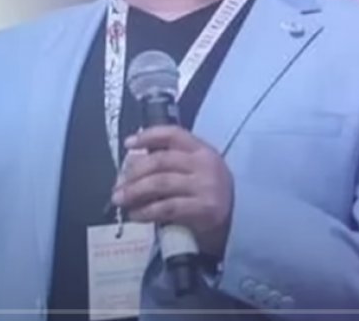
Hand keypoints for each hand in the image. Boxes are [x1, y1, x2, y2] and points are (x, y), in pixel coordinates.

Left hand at [111, 125, 233, 258]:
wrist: (241, 224)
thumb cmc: (209, 194)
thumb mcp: (196, 170)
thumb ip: (170, 162)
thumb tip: (131, 164)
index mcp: (201, 149)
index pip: (172, 133)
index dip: (147, 136)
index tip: (128, 144)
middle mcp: (204, 164)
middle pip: (160, 160)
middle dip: (133, 172)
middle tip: (118, 184)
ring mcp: (205, 186)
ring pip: (160, 183)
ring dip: (134, 191)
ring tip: (120, 199)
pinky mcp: (204, 209)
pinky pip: (167, 207)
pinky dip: (146, 211)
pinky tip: (136, 215)